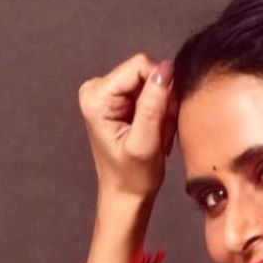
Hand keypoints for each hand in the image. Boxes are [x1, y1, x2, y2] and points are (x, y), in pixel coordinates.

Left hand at [78, 52, 178, 202]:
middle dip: (161, 100)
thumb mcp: (146, 143)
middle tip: (162, 130)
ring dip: (162, 108)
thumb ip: (154, 104)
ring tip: (159, 134)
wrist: (125, 196)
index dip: (161, 86)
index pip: (139, 66)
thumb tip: (166, 68)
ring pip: (150, 83)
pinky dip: (159, 111)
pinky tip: (156, 131)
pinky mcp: (118, 100)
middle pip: (144, 73)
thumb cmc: (133, 177)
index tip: (166, 117)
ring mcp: (106, 93)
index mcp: (97, 96)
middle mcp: (97, 88)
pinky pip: (148, 92)